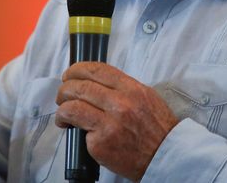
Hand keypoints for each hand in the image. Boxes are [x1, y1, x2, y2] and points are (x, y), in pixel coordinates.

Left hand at [55, 62, 178, 180]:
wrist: (165, 157)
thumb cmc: (156, 129)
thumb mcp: (146, 97)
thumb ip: (122, 87)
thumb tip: (95, 81)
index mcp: (132, 89)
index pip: (96, 70)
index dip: (77, 69)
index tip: (70, 74)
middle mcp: (120, 104)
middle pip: (80, 86)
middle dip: (65, 88)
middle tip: (62, 94)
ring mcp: (109, 124)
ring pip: (72, 107)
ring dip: (62, 108)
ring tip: (63, 113)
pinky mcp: (100, 143)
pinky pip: (79, 129)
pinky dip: (70, 126)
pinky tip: (70, 128)